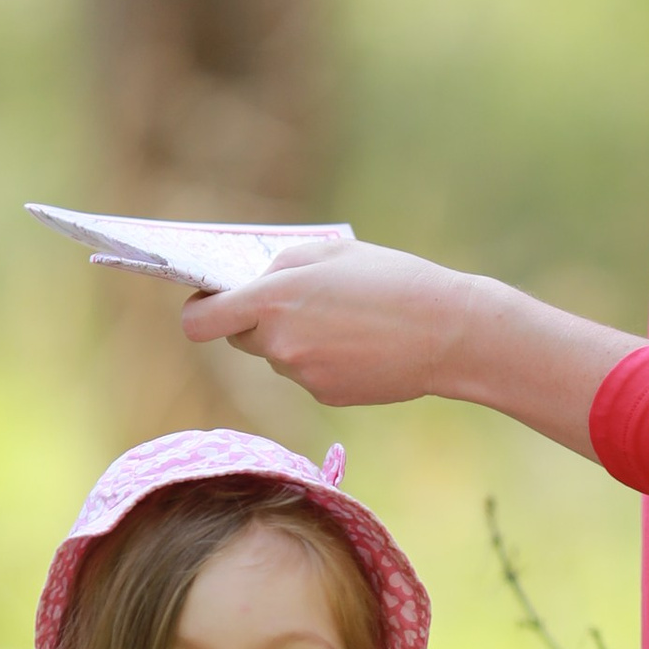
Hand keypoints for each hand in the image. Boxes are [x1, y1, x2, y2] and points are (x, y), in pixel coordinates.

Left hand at [179, 243, 481, 405]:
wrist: (449, 332)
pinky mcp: (326, 396)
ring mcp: (302, 375)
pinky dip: (325, 360)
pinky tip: (362, 344)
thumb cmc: (392, 280)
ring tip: (347, 320)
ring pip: (278, 356)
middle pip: (240, 338)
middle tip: (301, 302)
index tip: (211, 302)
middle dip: (259, 320)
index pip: (199, 322)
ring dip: (297, 339)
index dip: (200, 311)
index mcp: (273, 299)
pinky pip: (308, 375)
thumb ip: (278, 267)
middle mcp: (279, 343)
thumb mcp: (331, 252)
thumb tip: (246, 284)